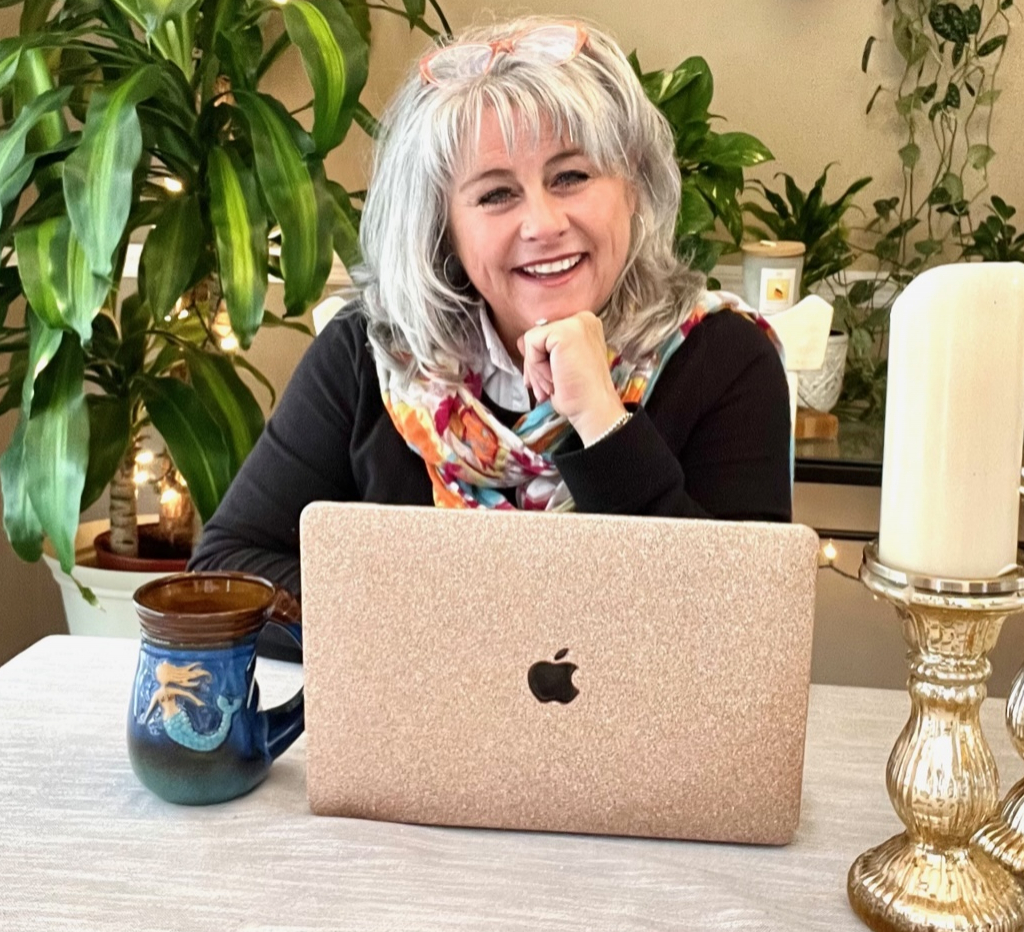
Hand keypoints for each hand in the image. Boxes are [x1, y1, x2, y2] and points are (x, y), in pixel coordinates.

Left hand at [517, 312, 626, 445]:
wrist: (594, 409)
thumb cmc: (579, 394)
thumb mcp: (557, 367)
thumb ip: (541, 351)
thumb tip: (520, 341)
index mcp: (584, 326)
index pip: (547, 335)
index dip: (539, 360)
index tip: (542, 384)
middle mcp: (583, 319)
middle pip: (539, 336)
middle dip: (534, 367)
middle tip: (543, 391)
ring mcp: (575, 322)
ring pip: (532, 340)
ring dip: (535, 370)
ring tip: (550, 388)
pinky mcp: (565, 331)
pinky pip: (531, 343)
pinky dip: (535, 366)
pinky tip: (553, 379)